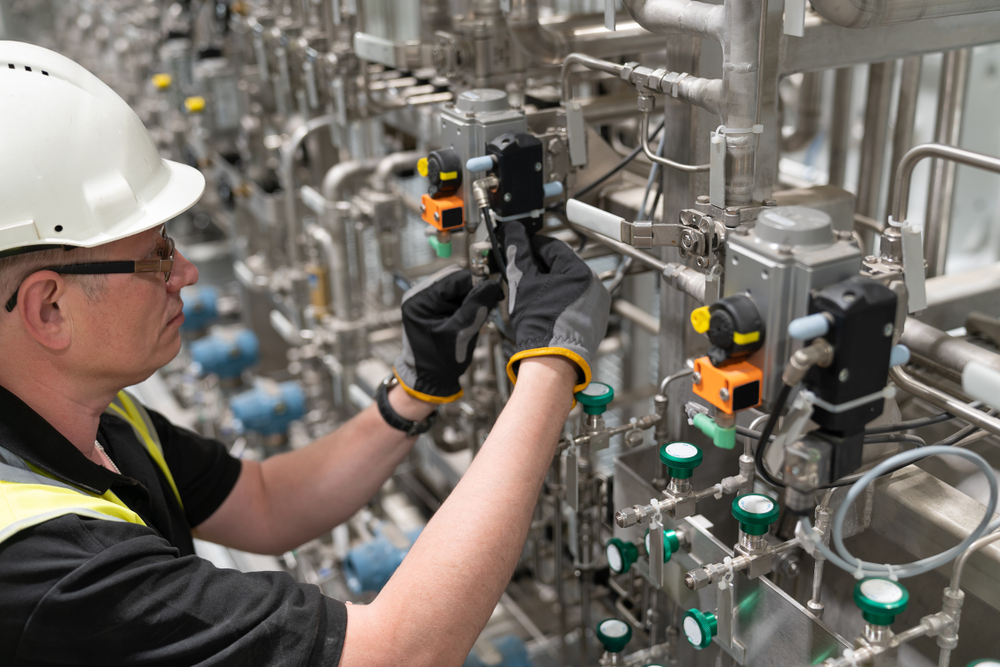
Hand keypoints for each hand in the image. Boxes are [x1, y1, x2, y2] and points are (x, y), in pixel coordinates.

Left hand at [394, 266, 502, 402]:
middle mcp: (418, 297)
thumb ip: (475, 307)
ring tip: (477, 317)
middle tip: (486, 307)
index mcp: (419, 301)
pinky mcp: (431, 308)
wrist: (429, 380)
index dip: (475, 284)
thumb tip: (491, 285)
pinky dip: (465, 306)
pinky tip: (470, 319)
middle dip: (472, 292)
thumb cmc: (438, 361)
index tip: (492, 292)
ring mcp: (424, 302)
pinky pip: (452, 298)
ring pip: (455, 289)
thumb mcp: (461, 333)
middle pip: (454, 281)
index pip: (453, 279)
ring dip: (470, 300)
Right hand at [499, 221, 609, 391]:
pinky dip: (562, 300)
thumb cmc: (540, 326)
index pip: (553, 246)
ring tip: (532, 295)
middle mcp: (594, 284)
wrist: (553, 362)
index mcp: (580, 271)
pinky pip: (577, 301)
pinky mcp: (596, 320)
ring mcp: (597, 303)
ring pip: (570, 283)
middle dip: (541, 267)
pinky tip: (546, 310)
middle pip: (563, 265)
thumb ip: (517, 254)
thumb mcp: (523, 284)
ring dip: (551, 284)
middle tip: (522, 274)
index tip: (519, 250)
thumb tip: (513, 234)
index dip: (532, 246)